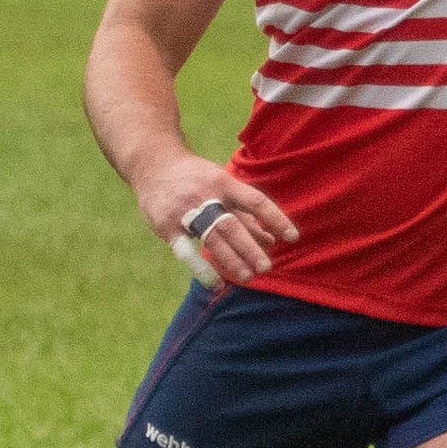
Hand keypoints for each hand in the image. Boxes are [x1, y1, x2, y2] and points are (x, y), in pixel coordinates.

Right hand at [134, 152, 298, 285]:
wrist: (153, 163)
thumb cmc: (197, 178)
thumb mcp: (222, 186)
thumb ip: (245, 215)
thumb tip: (273, 241)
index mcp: (223, 182)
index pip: (255, 200)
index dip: (276, 218)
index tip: (293, 238)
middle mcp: (205, 195)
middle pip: (232, 224)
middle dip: (251, 247)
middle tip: (267, 268)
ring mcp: (184, 210)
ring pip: (211, 238)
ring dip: (232, 260)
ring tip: (249, 277)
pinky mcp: (166, 226)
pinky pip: (186, 251)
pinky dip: (202, 269)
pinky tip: (217, 284)